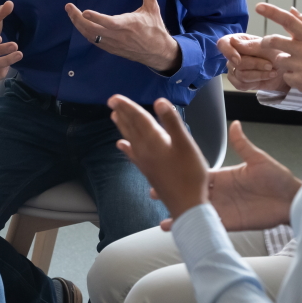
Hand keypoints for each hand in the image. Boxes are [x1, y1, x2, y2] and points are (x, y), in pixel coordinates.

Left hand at [66, 0, 179, 71]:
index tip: (84, 11)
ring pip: (91, 36)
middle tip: (69, 7)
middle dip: (78, 19)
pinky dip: (85, 32)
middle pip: (93, 30)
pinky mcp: (111, 49)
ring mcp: (113, 44)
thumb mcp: (152, 8)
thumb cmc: (155, 28)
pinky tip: (80, 24)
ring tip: (71, 13)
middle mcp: (119, 36)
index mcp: (129, 24)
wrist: (157, 52)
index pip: (110, 22)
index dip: (96, 18)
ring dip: (78, 25)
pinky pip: (94, 41)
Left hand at [110, 95, 208, 221]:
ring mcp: (144, 162)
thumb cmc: (190, 173)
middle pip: (131, 128)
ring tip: (114, 117)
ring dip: (122, 127)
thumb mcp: (185, 144)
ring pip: (130, 139)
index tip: (114, 97)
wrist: (186, 204)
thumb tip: (159, 101)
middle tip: (111, 102)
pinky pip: (132, 154)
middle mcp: (144, 150)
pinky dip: (126, 147)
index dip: (127, 107)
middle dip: (122, 114)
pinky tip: (121, 146)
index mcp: (153, 141)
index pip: (138, 119)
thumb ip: (172, 122)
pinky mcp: (148, 171)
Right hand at [154, 121, 301, 231]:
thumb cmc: (278, 179)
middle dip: (174, 191)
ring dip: (181, 211)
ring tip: (163, 215)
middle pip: (191, 191)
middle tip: (154, 191)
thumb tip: (235, 124)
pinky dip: (195, 226)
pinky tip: (182, 228)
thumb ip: (242, 144)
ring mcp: (222, 208)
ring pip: (196, 209)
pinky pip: (208, 224)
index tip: (165, 168)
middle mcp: (219, 192)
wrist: (292, 201)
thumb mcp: (258, 159)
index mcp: (223, 175)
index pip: (196, 172)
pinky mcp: (228, 222)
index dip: (180, 170)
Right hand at [218, 32, 287, 92]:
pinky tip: (267, 77)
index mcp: (237, 41)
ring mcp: (234, 69)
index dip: (228, 51)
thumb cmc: (278, 53)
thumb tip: (233, 41)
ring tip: (272, 70)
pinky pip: (242, 85)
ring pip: (240, 75)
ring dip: (259, 74)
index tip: (238, 59)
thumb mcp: (268, 47)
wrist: (286, 69)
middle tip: (269, 64)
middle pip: (236, 63)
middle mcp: (233, 55)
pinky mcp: (239, 82)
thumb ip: (251, 45)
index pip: (223, 44)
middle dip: (255, 64)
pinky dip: (257, 81)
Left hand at [259, 4, 301, 105]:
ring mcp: (300, 67)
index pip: (289, 20)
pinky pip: (285, 75)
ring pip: (278, 59)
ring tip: (299, 64)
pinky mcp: (298, 81)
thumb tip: (291, 10)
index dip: (272, 12)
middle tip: (265, 43)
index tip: (259, 6)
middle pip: (274, 41)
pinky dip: (291, 75)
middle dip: (265, 41)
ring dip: (284, 61)